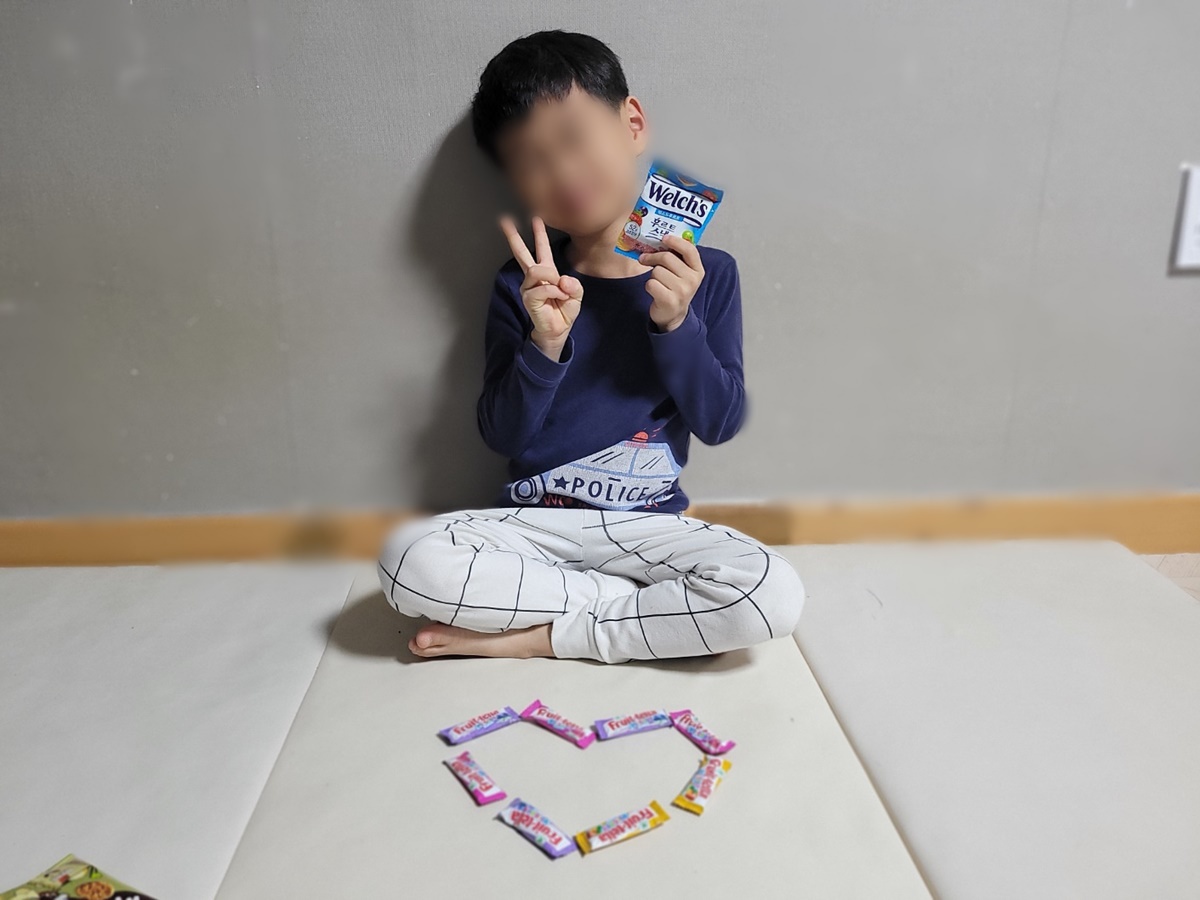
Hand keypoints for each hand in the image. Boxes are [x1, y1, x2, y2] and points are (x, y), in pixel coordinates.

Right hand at [499, 214, 582, 356]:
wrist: (558, 330)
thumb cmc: (564, 311)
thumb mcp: (576, 294)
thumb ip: (573, 284)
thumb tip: (561, 279)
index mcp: (547, 272)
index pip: (542, 249)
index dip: (539, 233)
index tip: (536, 217)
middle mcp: (534, 277)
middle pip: (522, 253)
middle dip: (513, 237)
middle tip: (505, 221)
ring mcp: (529, 287)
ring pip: (537, 270)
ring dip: (552, 278)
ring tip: (560, 290)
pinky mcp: (528, 297)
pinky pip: (543, 287)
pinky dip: (554, 292)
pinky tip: (557, 299)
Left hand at [639, 234, 704, 331]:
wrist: (673, 315)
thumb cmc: (675, 289)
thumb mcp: (683, 273)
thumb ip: (677, 257)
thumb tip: (659, 240)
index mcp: (698, 270)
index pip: (689, 250)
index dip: (675, 241)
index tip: (664, 238)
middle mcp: (692, 280)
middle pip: (667, 258)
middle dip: (653, 257)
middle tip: (645, 258)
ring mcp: (682, 291)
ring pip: (657, 271)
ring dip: (652, 275)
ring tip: (657, 281)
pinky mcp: (669, 301)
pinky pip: (651, 283)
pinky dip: (649, 286)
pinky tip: (655, 291)